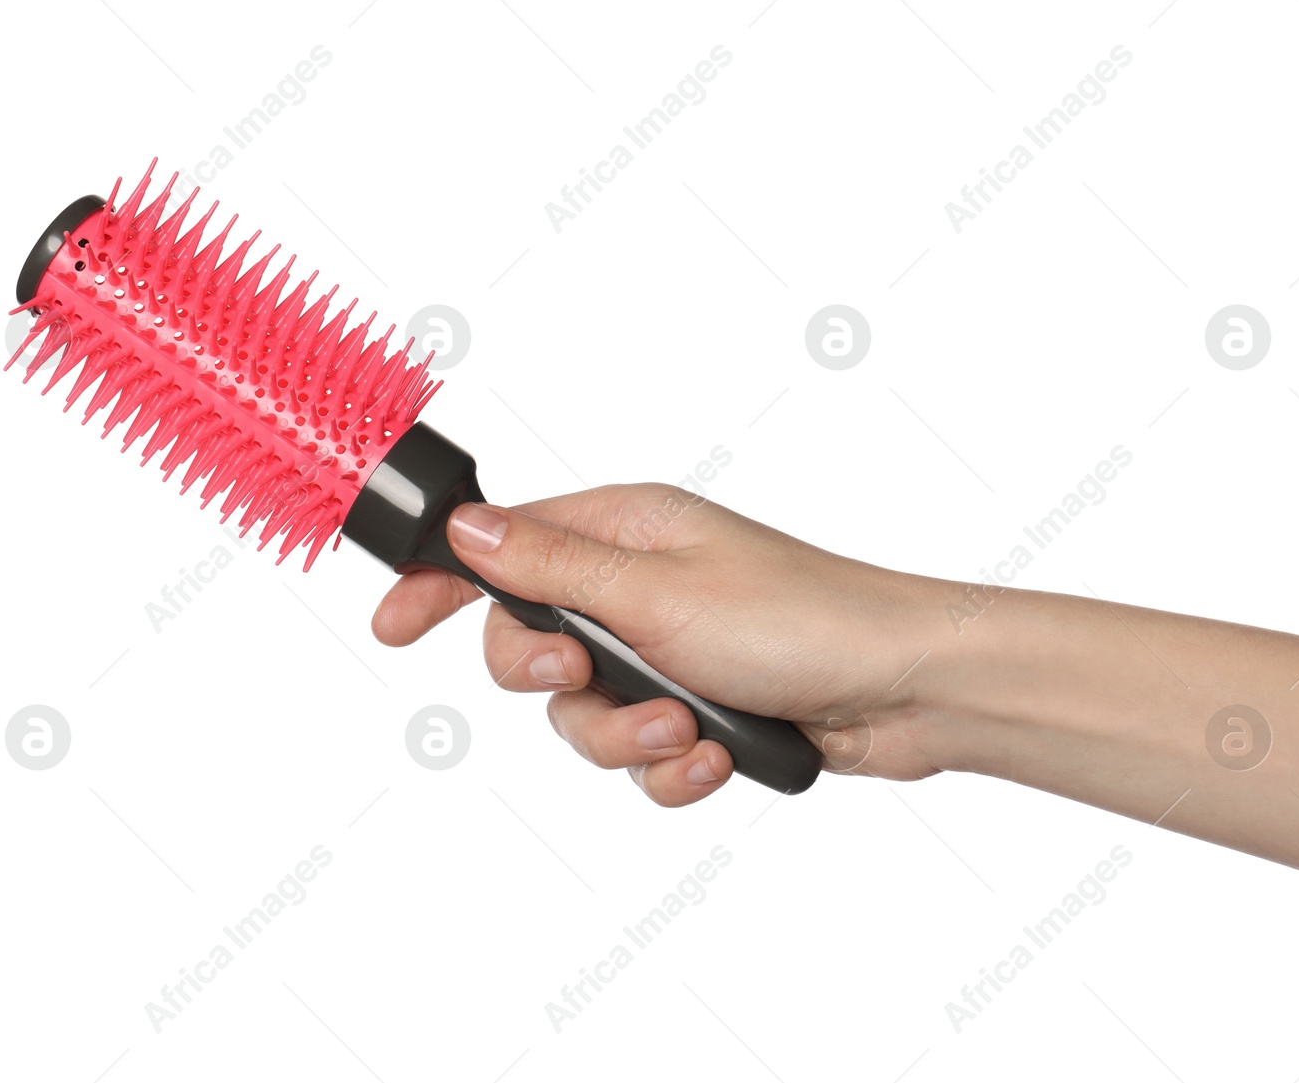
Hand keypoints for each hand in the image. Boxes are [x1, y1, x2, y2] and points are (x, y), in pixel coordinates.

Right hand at [371, 483, 945, 804]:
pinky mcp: (698, 710)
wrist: (905, 690)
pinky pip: (639, 754)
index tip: (393, 627)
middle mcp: (638, 588)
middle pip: (531, 646)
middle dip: (553, 684)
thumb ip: (552, 571)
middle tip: (581, 681)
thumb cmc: (802, 617)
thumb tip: (467, 529)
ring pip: (582, 716)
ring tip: (683, 732)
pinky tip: (713, 761)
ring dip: (625, 737)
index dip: (440, 584)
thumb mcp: (656, 592)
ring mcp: (667, 652)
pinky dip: (669, 768)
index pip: (503, 547)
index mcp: (624, 531)